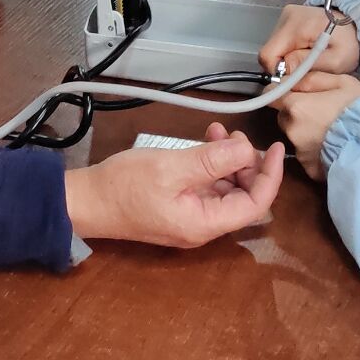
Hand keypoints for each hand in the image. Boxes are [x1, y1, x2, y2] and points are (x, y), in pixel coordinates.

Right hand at [63, 125, 284, 247]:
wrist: (86, 201)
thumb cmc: (125, 185)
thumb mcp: (171, 167)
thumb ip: (212, 160)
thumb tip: (249, 150)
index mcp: (205, 224)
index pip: (256, 204)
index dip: (270, 175)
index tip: (273, 146)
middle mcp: (203, 226)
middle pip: (243, 197)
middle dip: (246, 163)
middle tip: (233, 134)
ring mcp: (190, 219)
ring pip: (225, 190)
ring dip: (227, 161)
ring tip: (216, 132)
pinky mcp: (178, 208)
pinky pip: (206, 188)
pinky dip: (211, 165)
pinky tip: (203, 144)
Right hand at [259, 4, 359, 75]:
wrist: (359, 23)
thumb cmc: (350, 44)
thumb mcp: (336, 61)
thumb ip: (308, 66)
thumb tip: (283, 70)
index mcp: (297, 26)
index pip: (268, 55)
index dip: (277, 72)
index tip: (295, 78)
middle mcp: (286, 16)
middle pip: (270, 51)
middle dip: (285, 66)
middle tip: (306, 70)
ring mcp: (286, 15)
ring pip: (275, 47)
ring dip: (288, 58)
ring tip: (309, 60)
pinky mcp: (288, 17)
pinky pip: (280, 41)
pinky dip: (290, 50)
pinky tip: (306, 51)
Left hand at [273, 72, 359, 179]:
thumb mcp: (341, 82)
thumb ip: (311, 78)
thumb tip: (290, 79)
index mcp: (295, 106)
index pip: (272, 94)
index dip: (282, 91)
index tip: (296, 93)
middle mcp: (291, 130)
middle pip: (283, 117)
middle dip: (295, 113)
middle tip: (320, 112)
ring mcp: (299, 153)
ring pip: (294, 137)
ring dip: (305, 133)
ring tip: (329, 131)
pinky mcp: (309, 170)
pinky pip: (306, 155)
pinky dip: (314, 151)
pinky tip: (333, 147)